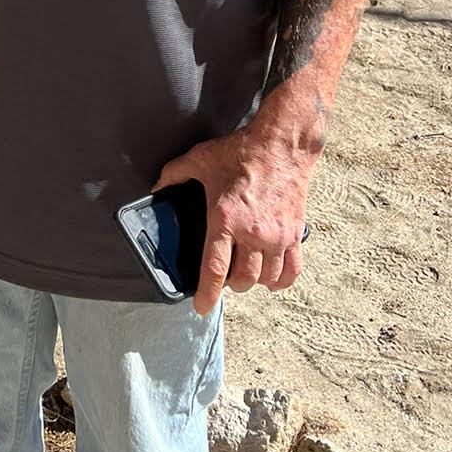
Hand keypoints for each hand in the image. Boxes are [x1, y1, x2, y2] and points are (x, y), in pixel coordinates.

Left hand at [153, 128, 311, 315]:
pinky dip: (280, 280)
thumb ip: (174, 174)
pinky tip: (271, 276)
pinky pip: (291, 272)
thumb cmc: (241, 152)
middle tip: (223, 275)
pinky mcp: (295, 234)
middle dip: (230, 283)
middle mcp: (252, 233)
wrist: (281, 144)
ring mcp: (277, 236)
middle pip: (242, 279)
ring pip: (266, 279)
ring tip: (244, 271)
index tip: (202, 306)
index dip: (207, 293)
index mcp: (225, 219)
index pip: (215, 268)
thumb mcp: (199, 159)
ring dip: (253, 281)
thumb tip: (156, 187)